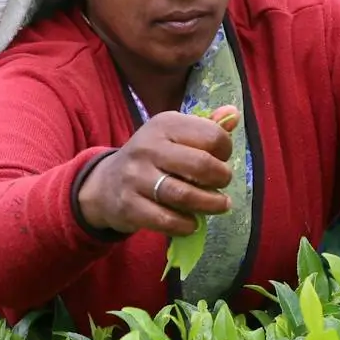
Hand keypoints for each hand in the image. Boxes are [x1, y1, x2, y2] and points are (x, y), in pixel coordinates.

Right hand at [77, 110, 235, 236]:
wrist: (105, 184)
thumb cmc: (151, 158)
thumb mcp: (173, 134)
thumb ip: (205, 126)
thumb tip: (234, 114)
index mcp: (164, 124)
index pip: (210, 135)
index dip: (225, 150)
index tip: (222, 160)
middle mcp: (148, 147)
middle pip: (200, 164)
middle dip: (221, 178)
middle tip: (223, 184)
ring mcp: (136, 177)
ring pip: (184, 195)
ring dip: (209, 204)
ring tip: (219, 206)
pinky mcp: (129, 205)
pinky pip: (165, 220)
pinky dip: (186, 225)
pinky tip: (192, 223)